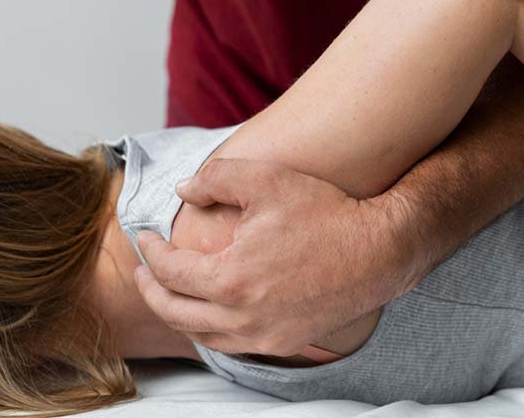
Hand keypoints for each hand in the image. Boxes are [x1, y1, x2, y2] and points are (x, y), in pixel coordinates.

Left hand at [133, 157, 419, 355]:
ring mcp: (264, 336)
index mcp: (229, 279)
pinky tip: (213, 310)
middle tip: (144, 269)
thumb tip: (182, 189)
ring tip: (171, 290)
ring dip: (178, 313)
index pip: (168, 273)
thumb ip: (215, 178)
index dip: (149, 253)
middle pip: (175, 313)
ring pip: (201, 336)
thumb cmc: (326, 212)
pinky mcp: (284, 343)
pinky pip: (233, 344)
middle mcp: (242, 317)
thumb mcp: (266, 179)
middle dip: (150, 290)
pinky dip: (211, 328)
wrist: (378, 250)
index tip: (146, 237)